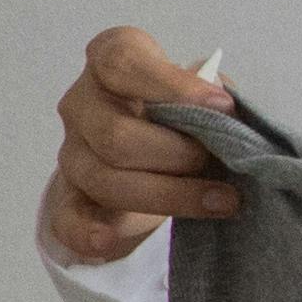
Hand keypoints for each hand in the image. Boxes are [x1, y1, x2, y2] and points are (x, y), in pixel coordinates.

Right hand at [40, 28, 240, 267]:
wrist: (158, 147)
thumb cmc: (184, 110)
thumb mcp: (203, 92)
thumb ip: (213, 100)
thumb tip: (232, 123)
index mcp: (110, 60)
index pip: (122, 63)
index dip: (174, 87)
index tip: (223, 108)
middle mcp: (82, 103)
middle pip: (115, 135)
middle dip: (177, 154)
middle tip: (216, 160)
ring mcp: (71, 152)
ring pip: (106, 180)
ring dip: (171, 196)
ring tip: (222, 201)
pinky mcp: (69, 198)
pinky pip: (69, 219)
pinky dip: (89, 232)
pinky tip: (111, 240)